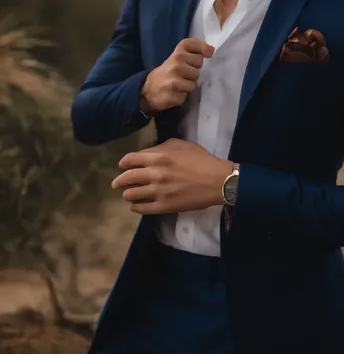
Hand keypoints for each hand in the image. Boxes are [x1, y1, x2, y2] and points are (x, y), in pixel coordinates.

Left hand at [111, 138, 232, 214]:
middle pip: (127, 178)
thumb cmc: (202, 160)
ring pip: (131, 194)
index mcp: (158, 157)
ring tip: (128, 195)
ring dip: (127, 194)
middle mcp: (154, 174)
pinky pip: (142, 209)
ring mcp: (158, 191)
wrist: (217, 180)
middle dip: (119, 181)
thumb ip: (162, 147)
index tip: (122, 166)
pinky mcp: (164, 206)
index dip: (123, 163)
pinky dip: (135, 207)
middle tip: (117, 184)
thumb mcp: (182, 145)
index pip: (130, 159)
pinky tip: (135, 206)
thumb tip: (149, 153)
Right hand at [140, 38, 213, 113]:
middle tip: (184, 73)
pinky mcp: (172, 95)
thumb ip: (195, 50)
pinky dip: (182, 95)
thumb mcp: (179, 56)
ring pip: (193, 83)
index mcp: (178, 52)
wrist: (150, 88)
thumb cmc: (170, 70)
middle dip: (193, 71)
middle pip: (198, 67)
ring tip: (179, 83)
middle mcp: (175, 63)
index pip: (196, 45)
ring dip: (188, 85)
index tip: (207, 54)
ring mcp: (173, 79)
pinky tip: (175, 92)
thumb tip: (211, 50)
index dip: (203, 49)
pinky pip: (186, 95)